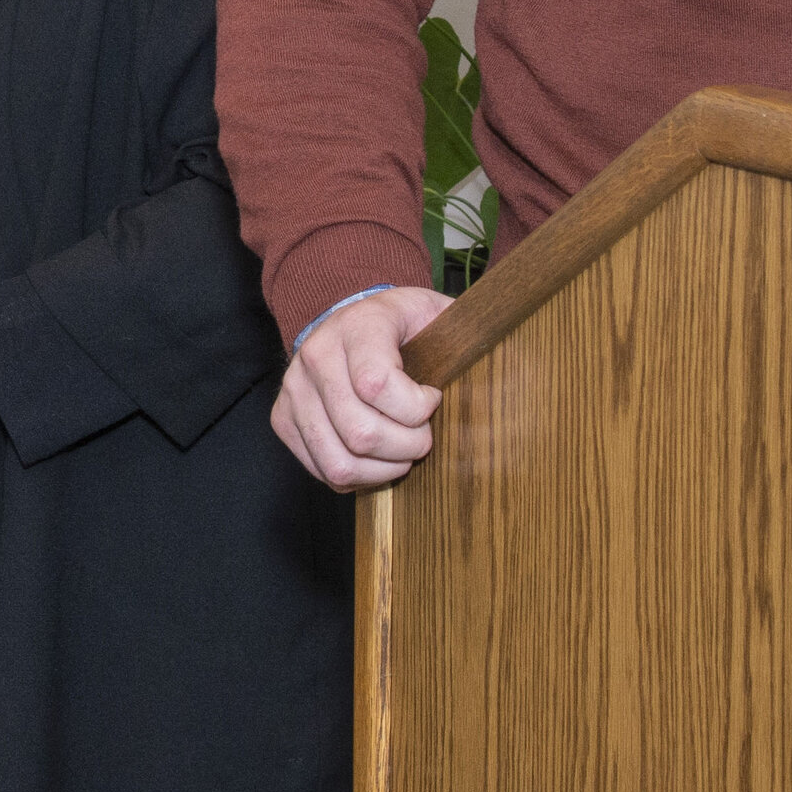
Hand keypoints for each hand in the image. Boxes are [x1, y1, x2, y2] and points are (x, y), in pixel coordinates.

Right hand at [271, 288, 454, 491]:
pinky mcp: (284, 420)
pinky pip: (322, 471)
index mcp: (356, 326)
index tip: (433, 399)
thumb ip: (463, 333)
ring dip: (383, 470)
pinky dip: (358, 477)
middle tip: (424, 436)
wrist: (350, 320)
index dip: (416, 407)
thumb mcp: (434, 313)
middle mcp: (316, 356)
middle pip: (360, 433)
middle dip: (406, 447)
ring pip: (339, 462)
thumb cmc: (401, 325)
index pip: (377, 384)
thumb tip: (507, 365)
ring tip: (403, 453)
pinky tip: (378, 458)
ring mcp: (294, 391)